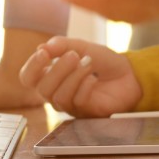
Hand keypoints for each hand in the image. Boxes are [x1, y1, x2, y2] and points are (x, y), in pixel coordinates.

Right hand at [19, 36, 140, 116]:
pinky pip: (77, 102)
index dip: (32, 66)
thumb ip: (63, 45)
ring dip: (73, 77)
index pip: (28, 77)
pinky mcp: (86, 113)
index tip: (44, 52)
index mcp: (51, 75)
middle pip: (42, 89)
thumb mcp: (82, 47)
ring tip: (87, 62)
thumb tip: (43, 47)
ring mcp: (71, 105)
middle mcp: (56, 92)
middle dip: (57, 69)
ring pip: (59, 97)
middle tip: (74, 55)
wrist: (130, 74)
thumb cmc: (103, 63)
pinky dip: (84, 87)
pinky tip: (93, 79)